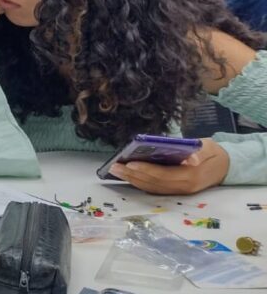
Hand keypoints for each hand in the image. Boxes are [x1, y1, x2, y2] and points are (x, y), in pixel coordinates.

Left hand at [110, 138, 229, 194]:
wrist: (225, 167)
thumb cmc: (213, 153)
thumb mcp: (208, 147)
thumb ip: (198, 152)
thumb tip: (190, 159)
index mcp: (191, 176)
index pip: (164, 174)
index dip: (146, 170)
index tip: (129, 163)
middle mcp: (184, 187)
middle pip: (154, 183)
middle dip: (132, 175)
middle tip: (114, 166)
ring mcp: (179, 192)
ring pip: (152, 188)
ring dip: (132, 180)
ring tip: (116, 170)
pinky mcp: (176, 192)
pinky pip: (155, 189)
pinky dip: (140, 183)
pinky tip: (127, 176)